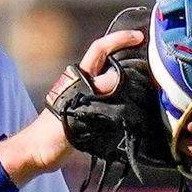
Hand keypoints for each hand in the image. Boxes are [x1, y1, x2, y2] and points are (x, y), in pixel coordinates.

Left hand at [0, 26, 145, 186]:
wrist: (38, 154)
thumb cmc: (49, 133)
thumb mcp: (74, 110)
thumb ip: (94, 93)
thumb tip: (119, 77)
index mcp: (80, 77)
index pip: (100, 50)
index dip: (118, 39)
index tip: (139, 37)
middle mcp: (86, 85)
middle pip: (111, 63)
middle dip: (130, 56)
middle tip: (153, 59)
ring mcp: (89, 100)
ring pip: (115, 83)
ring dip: (132, 81)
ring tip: (152, 82)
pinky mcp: (91, 116)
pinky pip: (114, 103)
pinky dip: (127, 102)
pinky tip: (140, 106)